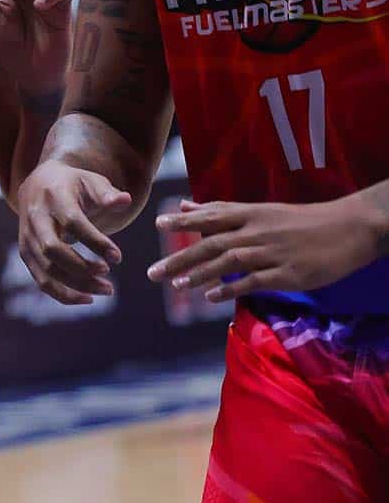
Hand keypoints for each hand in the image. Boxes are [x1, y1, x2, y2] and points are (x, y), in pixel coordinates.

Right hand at [14, 160, 128, 302]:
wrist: (38, 184)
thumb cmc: (73, 185)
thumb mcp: (91, 181)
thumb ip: (108, 193)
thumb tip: (125, 201)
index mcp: (53, 197)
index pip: (72, 223)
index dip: (95, 242)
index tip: (118, 258)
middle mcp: (35, 218)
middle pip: (53, 249)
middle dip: (82, 267)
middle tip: (108, 274)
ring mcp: (27, 237)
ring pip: (46, 269)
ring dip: (76, 285)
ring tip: (107, 290)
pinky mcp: (26, 253)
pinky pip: (41, 280)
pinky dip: (63, 294)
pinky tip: (88, 299)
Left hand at [149, 196, 388, 303]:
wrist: (349, 228)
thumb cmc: (301, 220)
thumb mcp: (261, 210)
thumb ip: (221, 211)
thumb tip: (185, 205)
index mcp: (251, 213)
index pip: (211, 216)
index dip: (184, 221)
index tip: (157, 225)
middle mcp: (258, 231)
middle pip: (212, 242)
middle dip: (180, 256)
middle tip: (153, 271)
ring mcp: (273, 252)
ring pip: (230, 261)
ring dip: (201, 273)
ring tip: (176, 284)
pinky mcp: (288, 274)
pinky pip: (254, 282)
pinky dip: (231, 288)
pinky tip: (211, 297)